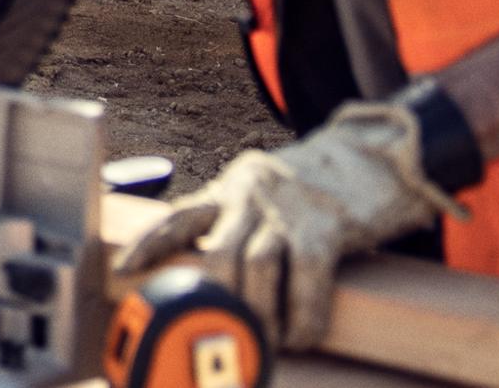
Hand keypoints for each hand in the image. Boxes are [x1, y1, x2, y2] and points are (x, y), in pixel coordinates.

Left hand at [114, 102, 453, 350]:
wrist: (374, 155)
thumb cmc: (311, 190)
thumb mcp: (258, 193)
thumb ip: (229, 220)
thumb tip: (205, 276)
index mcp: (229, 188)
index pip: (179, 216)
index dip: (150, 245)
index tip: (124, 272)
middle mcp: (251, 196)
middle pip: (218, 252)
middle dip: (216, 299)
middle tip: (216, 332)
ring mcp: (289, 211)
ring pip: (258, 267)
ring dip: (258, 314)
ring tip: (259, 343)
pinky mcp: (328, 227)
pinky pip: (308, 278)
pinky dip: (302, 315)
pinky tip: (300, 337)